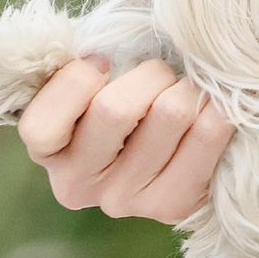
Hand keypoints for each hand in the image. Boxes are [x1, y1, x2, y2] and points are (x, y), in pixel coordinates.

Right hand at [16, 57, 235, 223]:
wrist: (167, 140)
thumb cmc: (119, 89)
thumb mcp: (88, 75)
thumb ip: (83, 61)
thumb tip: (102, 51)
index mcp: (47, 151)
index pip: (43, 126)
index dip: (79, 78)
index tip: (103, 63)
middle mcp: (78, 185)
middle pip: (115, 109)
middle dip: (148, 73)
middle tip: (159, 73)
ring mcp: (124, 201)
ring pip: (170, 113)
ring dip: (185, 87)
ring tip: (184, 90)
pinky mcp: (173, 205)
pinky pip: (208, 133)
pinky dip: (215, 107)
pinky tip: (208, 108)